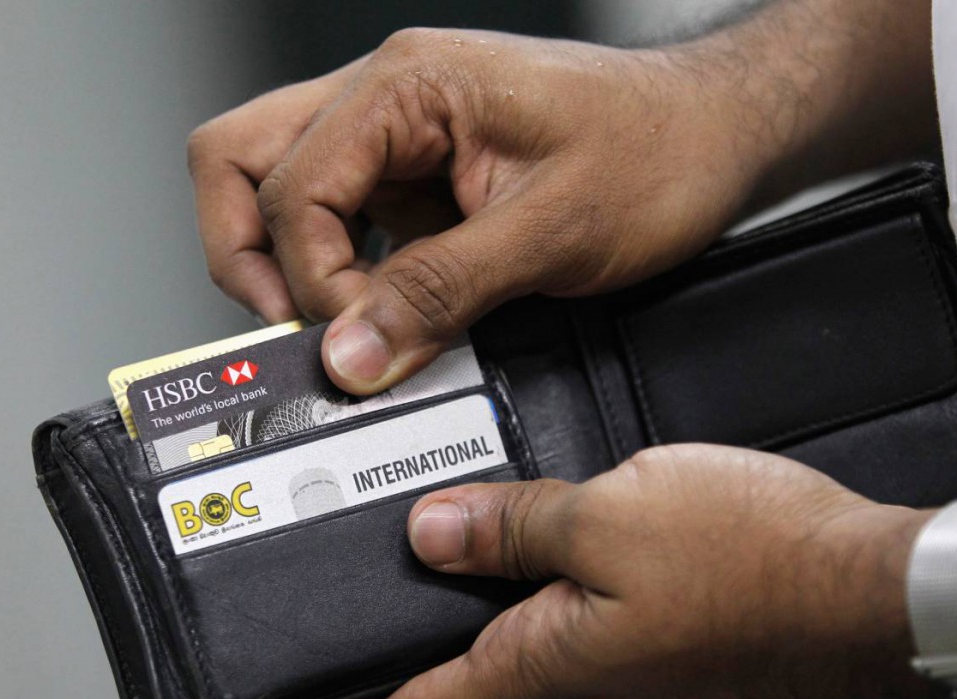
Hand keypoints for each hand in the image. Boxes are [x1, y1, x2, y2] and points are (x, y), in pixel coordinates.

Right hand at [188, 29, 776, 392]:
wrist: (716, 135)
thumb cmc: (658, 152)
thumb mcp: (551, 232)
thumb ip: (439, 292)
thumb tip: (350, 354)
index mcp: (408, 85)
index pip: (291, 186)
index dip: (310, 280)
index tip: (360, 343)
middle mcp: (386, 97)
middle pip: (241, 160)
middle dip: (248, 255)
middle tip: (298, 329)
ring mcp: (396, 135)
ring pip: (278, 186)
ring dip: (290, 263)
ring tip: (342, 328)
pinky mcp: (417, 175)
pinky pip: (341, 221)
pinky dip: (343, 272)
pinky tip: (384, 312)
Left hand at [324, 445, 930, 698]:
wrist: (869, 591)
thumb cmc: (756, 564)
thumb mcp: (609, 515)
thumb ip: (511, 528)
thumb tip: (434, 534)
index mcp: (545, 671)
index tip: (307, 672)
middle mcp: (576, 693)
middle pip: (456, 688)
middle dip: (403, 640)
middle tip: (373, 576)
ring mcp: (620, 680)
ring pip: (515, 656)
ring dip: (474, 609)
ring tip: (449, 537)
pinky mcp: (657, 654)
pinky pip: (571, 634)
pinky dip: (537, 596)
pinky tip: (543, 538)